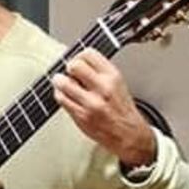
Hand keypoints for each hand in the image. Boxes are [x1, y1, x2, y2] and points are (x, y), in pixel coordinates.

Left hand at [51, 48, 155, 165]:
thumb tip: (78, 61)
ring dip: (59, 81)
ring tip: (62, 83)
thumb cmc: (122, 110)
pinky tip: (65, 95)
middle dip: (69, 67)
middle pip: (74, 65)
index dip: (79, 56)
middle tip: (69, 72)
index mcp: (113, 76)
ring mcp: (91, 103)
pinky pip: (61, 99)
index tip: (77, 60)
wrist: (129, 134)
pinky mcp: (81, 116)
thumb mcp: (117, 83)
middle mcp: (103, 88)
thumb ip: (99, 72)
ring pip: (63, 82)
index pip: (89, 54)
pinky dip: (60, 95)